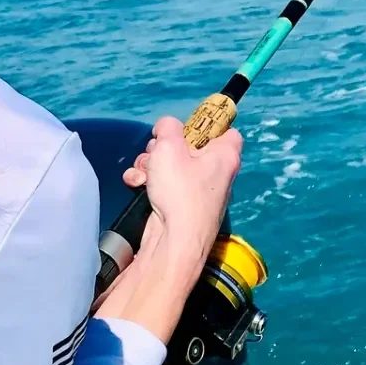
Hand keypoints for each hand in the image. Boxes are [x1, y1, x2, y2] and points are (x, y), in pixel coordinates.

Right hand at [123, 116, 242, 264]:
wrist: (174, 240)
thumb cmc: (180, 192)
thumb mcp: (169, 146)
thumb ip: (167, 127)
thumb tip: (166, 127)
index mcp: (224, 155)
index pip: (227, 130)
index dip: (206, 124)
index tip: (186, 126)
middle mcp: (216, 173)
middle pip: (189, 146)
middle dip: (165, 147)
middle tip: (157, 153)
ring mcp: (198, 191)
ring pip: (172, 164)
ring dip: (151, 165)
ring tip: (145, 173)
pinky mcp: (181, 204)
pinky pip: (164, 183)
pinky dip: (150, 182)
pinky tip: (138, 185)